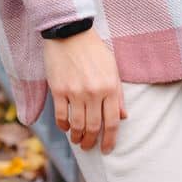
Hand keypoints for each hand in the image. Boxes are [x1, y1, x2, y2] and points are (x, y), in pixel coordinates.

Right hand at [43, 28, 126, 152]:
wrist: (70, 32)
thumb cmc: (94, 50)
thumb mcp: (113, 69)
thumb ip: (118, 94)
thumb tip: (123, 117)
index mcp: (110, 87)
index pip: (112, 122)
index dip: (110, 139)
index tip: (107, 149)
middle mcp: (93, 92)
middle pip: (93, 127)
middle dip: (91, 142)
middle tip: (88, 147)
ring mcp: (75, 92)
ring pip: (76, 125)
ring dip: (77, 137)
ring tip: (77, 140)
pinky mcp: (58, 90)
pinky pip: (61, 115)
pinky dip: (63, 126)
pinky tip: (65, 128)